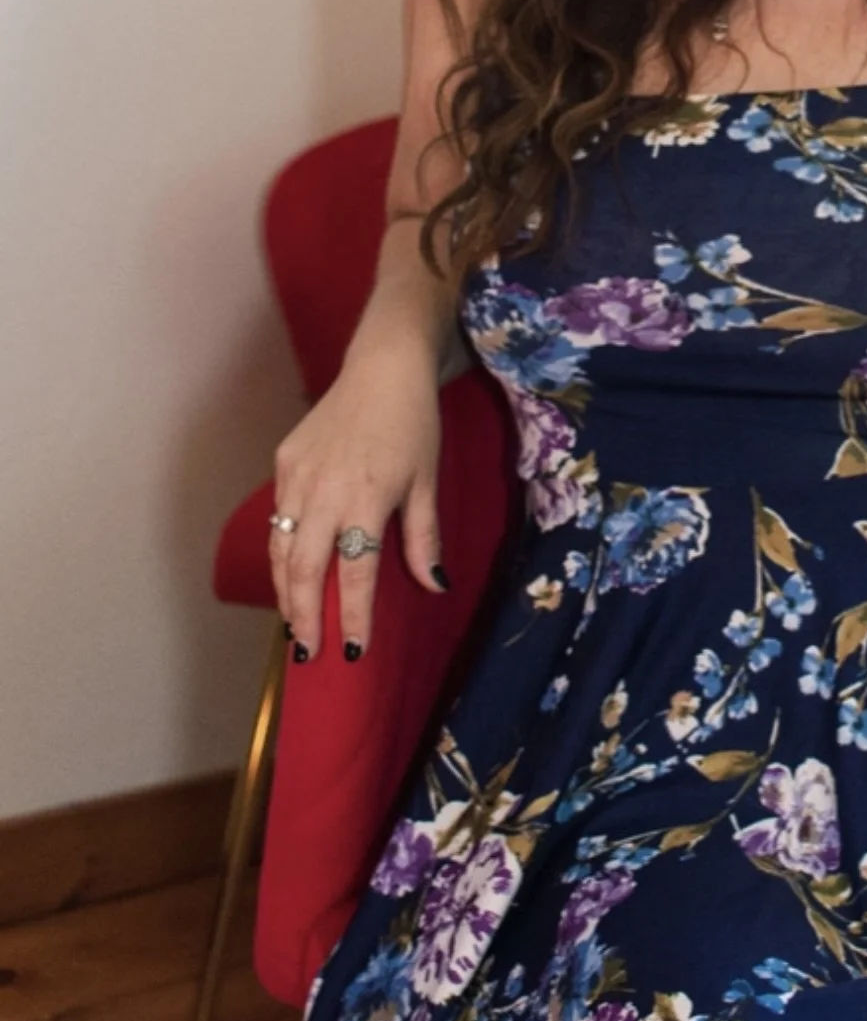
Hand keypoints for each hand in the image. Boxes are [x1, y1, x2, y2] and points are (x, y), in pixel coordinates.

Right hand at [269, 338, 445, 661]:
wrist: (383, 368)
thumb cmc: (414, 424)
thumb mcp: (428, 481)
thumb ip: (424, 537)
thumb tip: (434, 585)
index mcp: (366, 498)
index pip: (356, 573)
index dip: (354, 616)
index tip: (352, 651)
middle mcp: (324, 491)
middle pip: (304, 570)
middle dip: (303, 616)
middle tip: (307, 653)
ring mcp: (297, 476)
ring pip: (281, 548)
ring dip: (285, 591)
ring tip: (294, 624)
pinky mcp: (283, 462)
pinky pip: (278, 519)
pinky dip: (281, 552)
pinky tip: (290, 574)